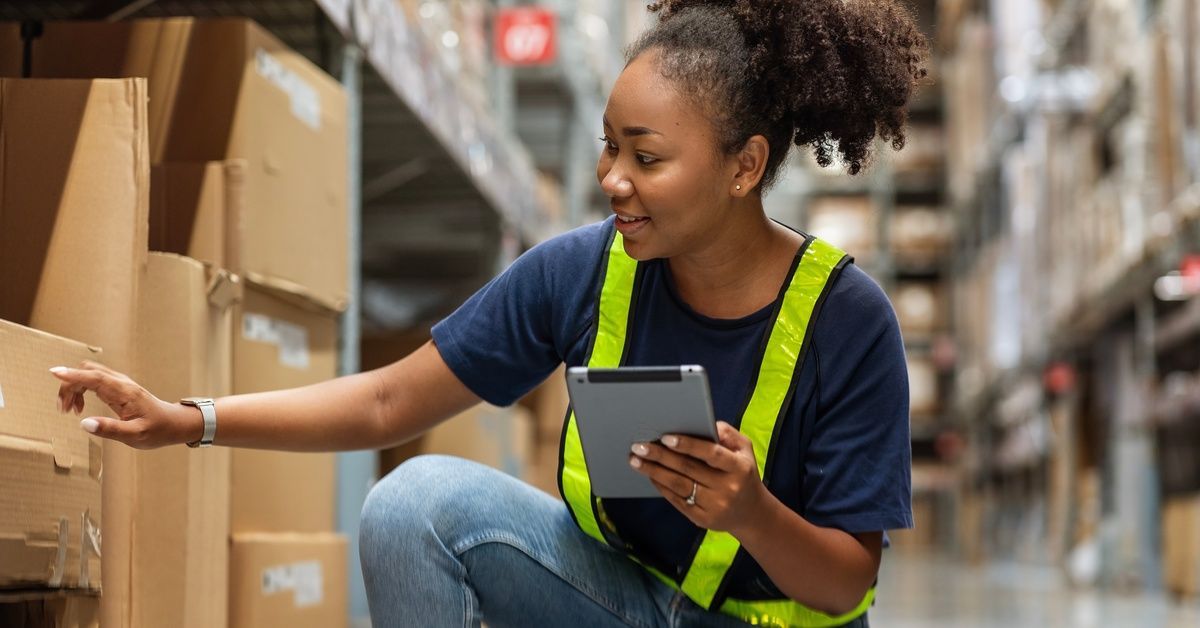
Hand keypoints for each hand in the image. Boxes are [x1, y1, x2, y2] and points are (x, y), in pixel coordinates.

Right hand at [50, 361, 198, 448]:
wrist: (174, 424)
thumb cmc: (157, 430)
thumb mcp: (135, 435)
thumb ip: (110, 430)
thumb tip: (85, 423)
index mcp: (125, 393)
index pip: (95, 377)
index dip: (74, 374)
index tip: (55, 373)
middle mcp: (122, 384)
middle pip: (88, 373)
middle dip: (70, 385)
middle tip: (63, 409)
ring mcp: (120, 384)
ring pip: (89, 375)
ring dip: (74, 388)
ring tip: (70, 410)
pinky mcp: (118, 388)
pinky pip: (94, 381)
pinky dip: (81, 390)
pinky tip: (80, 407)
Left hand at [630, 421, 768, 534]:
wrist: (751, 513)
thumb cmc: (742, 472)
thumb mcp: (744, 449)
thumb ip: (726, 433)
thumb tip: (701, 424)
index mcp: (739, 467)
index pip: (711, 453)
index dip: (688, 445)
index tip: (665, 437)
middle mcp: (727, 488)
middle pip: (688, 469)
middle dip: (660, 456)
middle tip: (638, 445)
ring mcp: (715, 506)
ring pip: (678, 485)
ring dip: (654, 471)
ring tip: (635, 460)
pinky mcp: (703, 519)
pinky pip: (677, 501)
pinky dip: (661, 486)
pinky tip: (650, 475)